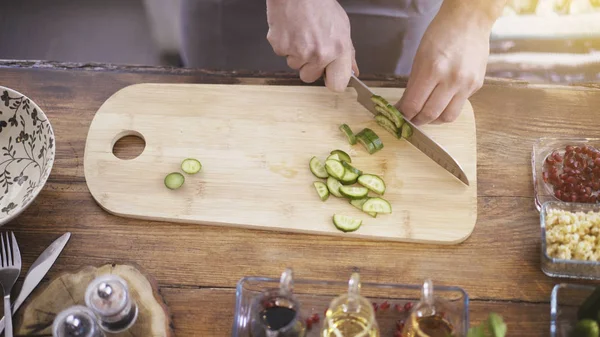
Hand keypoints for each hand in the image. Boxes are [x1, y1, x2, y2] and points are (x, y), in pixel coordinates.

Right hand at [266, 0, 358, 91]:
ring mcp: (299, 52)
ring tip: (300, 32)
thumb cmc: (319, 4)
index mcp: (338, 50)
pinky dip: (285, 43)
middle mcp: (320, 54)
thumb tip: (353, 71)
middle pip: (309, 77)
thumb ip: (347, 52)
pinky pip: (282, 54)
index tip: (328, 75)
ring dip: (296, 53)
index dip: (331, 80)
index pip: (337, 85)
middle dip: (308, 66)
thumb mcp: (342, 26)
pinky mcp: (281, 47)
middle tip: (310, 44)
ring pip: (295, 65)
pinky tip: (291, 28)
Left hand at [396, 2, 494, 124]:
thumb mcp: (420, 57)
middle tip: (411, 120)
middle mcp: (452, 79)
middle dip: (417, 121)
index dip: (404, 114)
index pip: (413, 104)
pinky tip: (442, 99)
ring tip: (427, 115)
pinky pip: (460, 105)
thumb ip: (414, 84)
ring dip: (434, 120)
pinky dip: (448, 107)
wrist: (469, 21)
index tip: (400, 115)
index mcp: (432, 69)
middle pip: (430, 115)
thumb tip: (406, 106)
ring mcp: (467, 84)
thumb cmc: (440, 34)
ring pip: (448, 117)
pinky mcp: (477, 86)